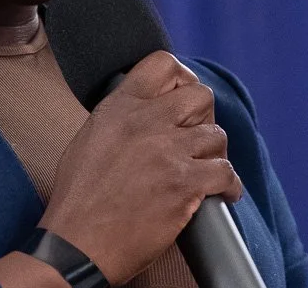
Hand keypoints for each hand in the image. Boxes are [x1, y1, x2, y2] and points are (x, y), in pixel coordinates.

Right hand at [38, 51, 241, 284]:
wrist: (78, 243)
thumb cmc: (78, 200)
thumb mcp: (89, 139)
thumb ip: (119, 119)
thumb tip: (141, 115)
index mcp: (120, 107)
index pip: (162, 63)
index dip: (180, 78)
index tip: (183, 99)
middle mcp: (146, 122)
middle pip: (200, 96)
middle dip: (204, 116)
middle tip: (196, 138)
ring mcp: (168, 151)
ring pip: (216, 135)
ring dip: (214, 154)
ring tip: (205, 170)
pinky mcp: (185, 184)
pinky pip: (226, 173)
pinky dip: (230, 186)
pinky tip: (222, 194)